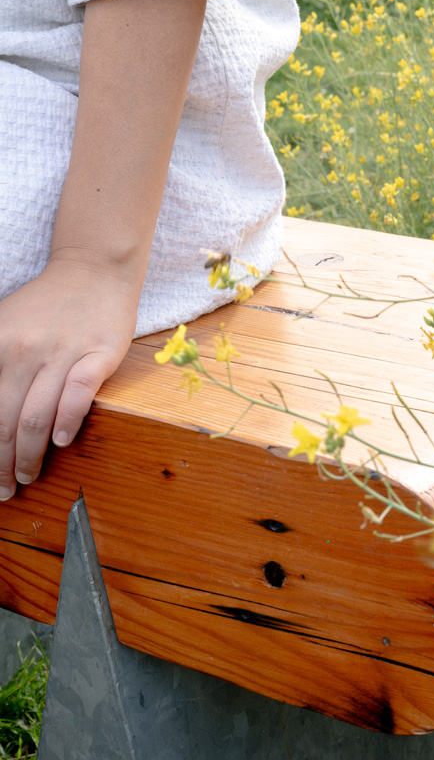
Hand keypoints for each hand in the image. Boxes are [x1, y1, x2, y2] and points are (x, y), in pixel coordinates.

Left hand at [0, 258, 138, 498]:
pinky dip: (66, 422)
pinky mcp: (98, 354)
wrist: (93, 270)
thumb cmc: (46, 305)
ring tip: (26, 476)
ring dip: (28, 455)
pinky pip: (77, 395)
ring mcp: (63, 352)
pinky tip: (60, 442)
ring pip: (36, 417)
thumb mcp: (3, 327)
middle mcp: (23, 350)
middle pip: (5, 421)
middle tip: (3, 489)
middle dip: (0, 463)